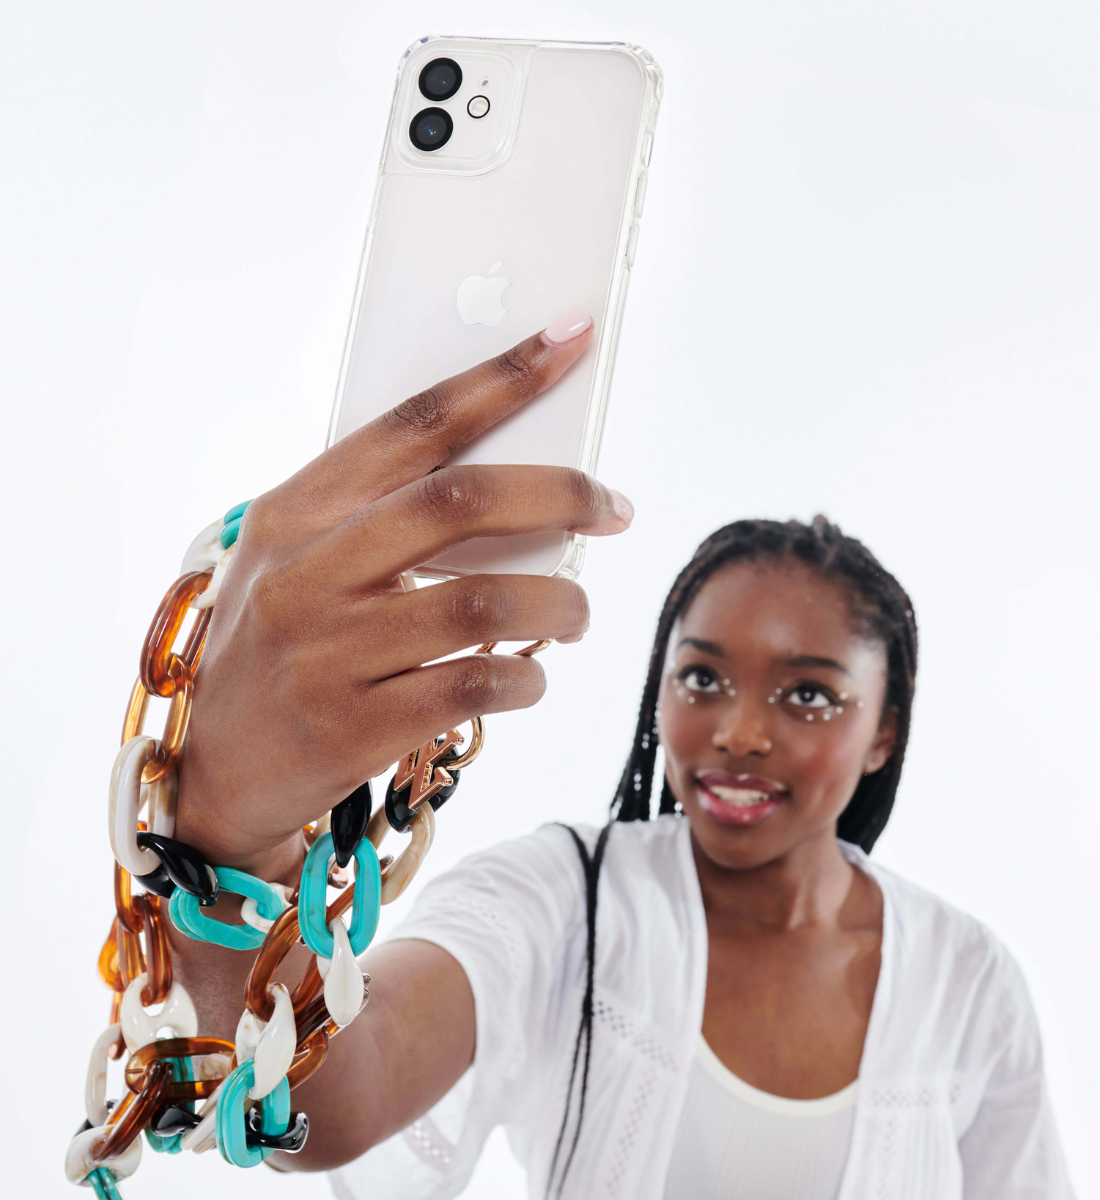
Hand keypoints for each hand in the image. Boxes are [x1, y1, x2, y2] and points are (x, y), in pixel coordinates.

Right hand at [174, 313, 631, 872]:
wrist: (212, 769)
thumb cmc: (278, 646)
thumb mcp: (300, 562)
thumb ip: (381, 519)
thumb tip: (519, 488)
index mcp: (295, 512)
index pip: (413, 424)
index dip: (502, 377)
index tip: (572, 340)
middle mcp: (306, 573)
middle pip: (460, 502)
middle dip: (560, 494)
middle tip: (612, 509)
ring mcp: (326, 653)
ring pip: (482, 604)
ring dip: (558, 602)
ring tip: (578, 611)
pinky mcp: (352, 727)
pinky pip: (474, 688)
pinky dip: (525, 677)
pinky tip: (530, 677)